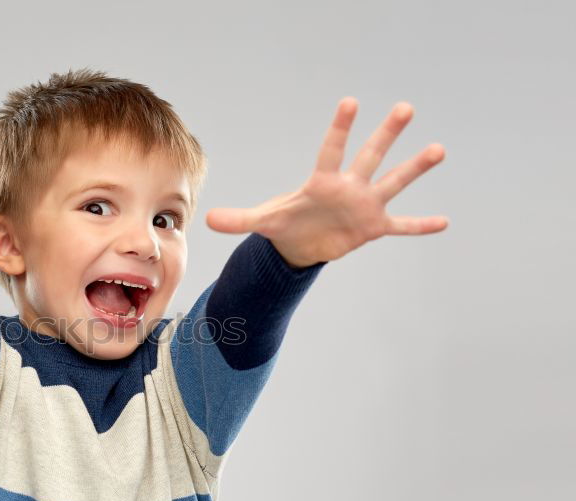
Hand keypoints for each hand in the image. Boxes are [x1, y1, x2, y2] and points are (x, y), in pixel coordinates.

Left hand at [206, 98, 447, 267]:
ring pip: (393, 182)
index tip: (350, 101)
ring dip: (415, 168)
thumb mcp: (261, 222)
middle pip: (370, 156)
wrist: (300, 245)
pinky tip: (445, 222)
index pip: (331, 150)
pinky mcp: (373, 227)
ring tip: (438, 149)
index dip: (340, 128)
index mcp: (322, 181)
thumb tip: (208, 221)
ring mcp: (364, 205)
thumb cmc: (283, 224)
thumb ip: (238, 219)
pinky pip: (401, 225)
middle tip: (404, 107)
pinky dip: (420, 226)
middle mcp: (348, 187)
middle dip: (386, 134)